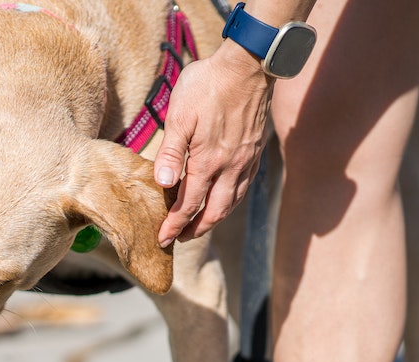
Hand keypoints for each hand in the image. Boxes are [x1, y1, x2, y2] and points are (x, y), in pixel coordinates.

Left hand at [154, 44, 273, 246]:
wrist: (248, 65)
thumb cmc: (208, 85)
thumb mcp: (180, 115)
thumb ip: (171, 152)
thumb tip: (163, 184)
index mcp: (208, 161)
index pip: (189, 204)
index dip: (174, 224)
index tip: (163, 239)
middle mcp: (231, 167)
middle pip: (214, 212)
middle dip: (195, 229)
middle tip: (179, 238)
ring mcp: (246, 161)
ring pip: (232, 203)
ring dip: (215, 219)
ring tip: (200, 224)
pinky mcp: (255, 152)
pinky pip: (243, 187)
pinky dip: (231, 202)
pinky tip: (224, 199)